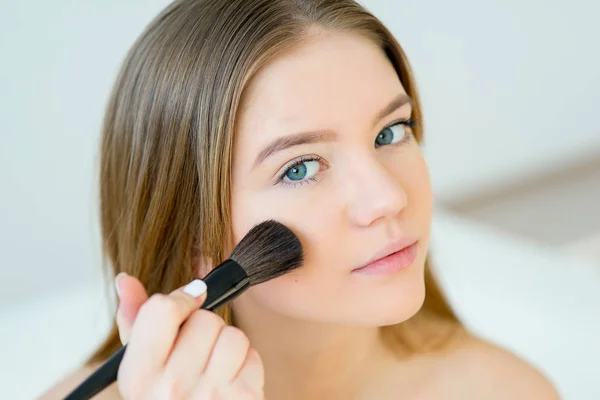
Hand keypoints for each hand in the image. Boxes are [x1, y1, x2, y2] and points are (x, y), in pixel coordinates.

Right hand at [114, 273, 264, 398]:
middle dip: (205, 330)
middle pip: (204, 319)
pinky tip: (231, 381)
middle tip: (197, 354)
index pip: (161, 309)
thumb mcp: (142, 369)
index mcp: (139, 375)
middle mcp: (171, 387)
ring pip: (232, 335)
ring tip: (214, 368)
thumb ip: (135, 322)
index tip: (186, 304)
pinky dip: (247, 364)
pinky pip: (252, 354)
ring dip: (228, 346)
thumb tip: (126, 280)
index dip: (180, 300)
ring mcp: (210, 395)